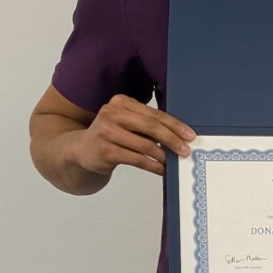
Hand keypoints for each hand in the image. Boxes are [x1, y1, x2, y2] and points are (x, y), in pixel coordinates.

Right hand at [73, 96, 194, 177]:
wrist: (82, 151)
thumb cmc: (113, 136)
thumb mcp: (127, 124)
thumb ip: (148, 125)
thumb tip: (181, 136)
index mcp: (121, 102)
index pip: (154, 114)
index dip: (175, 125)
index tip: (190, 135)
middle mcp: (111, 113)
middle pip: (151, 127)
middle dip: (172, 140)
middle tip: (186, 150)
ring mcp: (106, 132)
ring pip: (145, 145)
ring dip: (164, 156)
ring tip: (174, 162)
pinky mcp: (105, 151)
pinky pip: (137, 160)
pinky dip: (153, 166)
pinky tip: (162, 170)